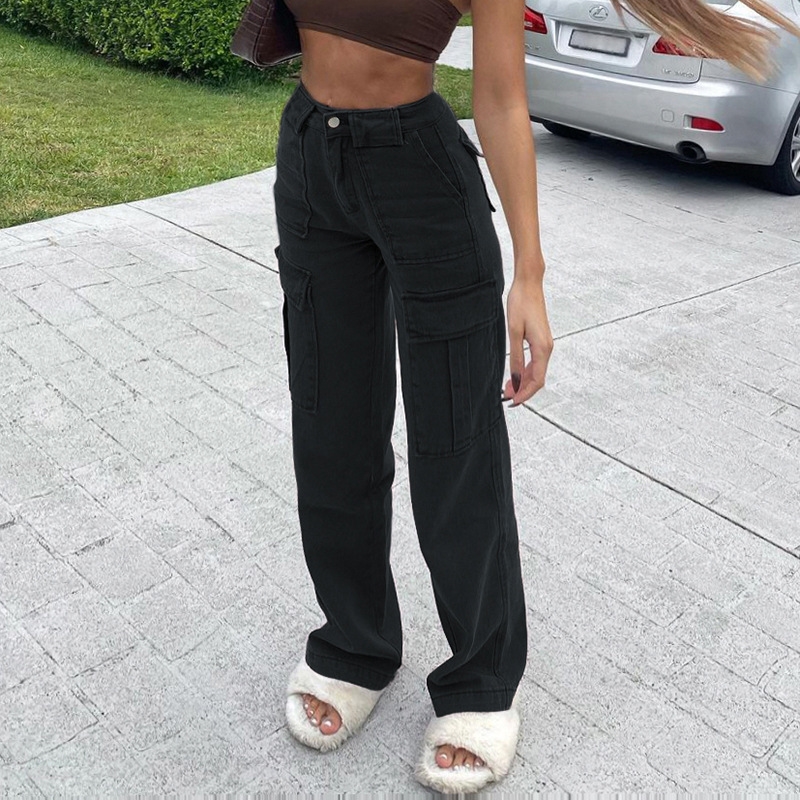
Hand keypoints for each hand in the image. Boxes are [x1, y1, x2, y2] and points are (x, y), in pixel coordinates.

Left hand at [502, 274, 553, 406]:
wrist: (529, 284)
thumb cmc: (520, 303)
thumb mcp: (513, 332)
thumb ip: (516, 357)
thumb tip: (516, 379)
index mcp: (542, 348)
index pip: (537, 380)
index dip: (525, 394)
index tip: (512, 402)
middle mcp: (547, 348)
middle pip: (538, 378)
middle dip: (523, 390)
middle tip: (505, 396)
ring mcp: (546, 344)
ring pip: (537, 371)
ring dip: (523, 381)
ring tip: (507, 387)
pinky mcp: (541, 340)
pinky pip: (536, 362)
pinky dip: (526, 371)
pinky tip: (514, 373)